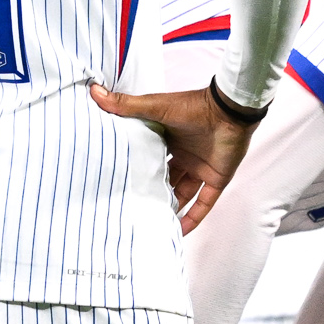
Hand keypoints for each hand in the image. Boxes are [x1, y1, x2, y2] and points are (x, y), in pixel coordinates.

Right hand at [91, 84, 257, 229]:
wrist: (229, 110)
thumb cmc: (193, 106)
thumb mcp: (155, 107)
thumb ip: (126, 105)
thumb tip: (94, 91)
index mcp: (169, 140)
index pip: (150, 160)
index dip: (137, 171)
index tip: (117, 185)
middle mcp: (184, 156)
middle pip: (166, 180)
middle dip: (152, 194)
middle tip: (131, 211)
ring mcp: (201, 168)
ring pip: (183, 195)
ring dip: (171, 209)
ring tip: (150, 226)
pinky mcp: (217, 178)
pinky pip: (204, 203)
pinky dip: (194, 217)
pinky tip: (180, 232)